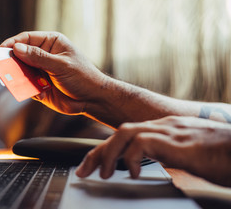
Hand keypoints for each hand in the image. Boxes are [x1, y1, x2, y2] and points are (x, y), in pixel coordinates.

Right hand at [1, 31, 106, 115]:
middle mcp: (44, 55)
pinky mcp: (39, 86)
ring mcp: (41, 71)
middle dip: (11, 61)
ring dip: (17, 77)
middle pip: (20, 55)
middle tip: (0, 67)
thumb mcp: (61, 65)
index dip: (12, 43)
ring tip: (12, 81)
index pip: (26, 39)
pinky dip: (26, 89)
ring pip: (21, 71)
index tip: (0, 49)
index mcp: (51, 43)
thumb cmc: (82, 77)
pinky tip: (36, 92)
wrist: (92, 99)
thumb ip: (38, 58)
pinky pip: (26, 86)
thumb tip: (16, 48)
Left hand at [76, 116, 230, 186]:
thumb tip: (148, 164)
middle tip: (84, 171)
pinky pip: (143, 143)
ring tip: (103, 174)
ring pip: (125, 133)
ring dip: (109, 154)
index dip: (105, 150)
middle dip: (98, 152)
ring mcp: (168, 131)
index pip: (125, 136)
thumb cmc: (219, 155)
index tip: (93, 166)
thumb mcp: (185, 155)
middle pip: (119, 133)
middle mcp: (162, 126)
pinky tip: (133, 174)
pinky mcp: (175, 141)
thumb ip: (165, 154)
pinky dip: (132, 158)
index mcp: (163, 129)